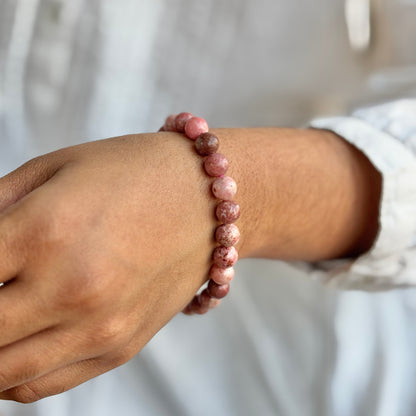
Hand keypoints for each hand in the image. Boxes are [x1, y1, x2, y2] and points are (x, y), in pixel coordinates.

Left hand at [0, 127, 379, 402]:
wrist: (205, 199)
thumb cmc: (133, 173)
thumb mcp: (54, 170)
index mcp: (43, 231)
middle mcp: (70, 289)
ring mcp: (98, 327)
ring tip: (0, 314)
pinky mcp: (119, 347)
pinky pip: (39, 383)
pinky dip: (10, 373)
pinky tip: (14, 342)